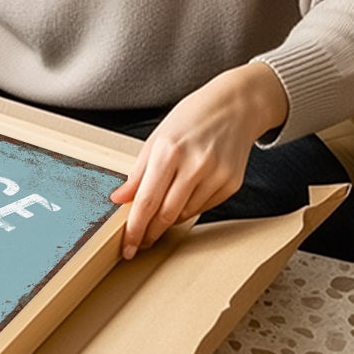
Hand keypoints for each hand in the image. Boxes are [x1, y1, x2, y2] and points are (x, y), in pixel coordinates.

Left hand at [109, 63, 289, 259]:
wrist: (235, 106)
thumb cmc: (192, 119)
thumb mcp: (158, 138)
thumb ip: (138, 173)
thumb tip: (119, 199)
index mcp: (169, 151)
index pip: (146, 201)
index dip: (135, 229)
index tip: (127, 247)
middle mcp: (195, 165)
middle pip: (167, 214)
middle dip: (150, 233)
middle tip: (139, 244)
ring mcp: (216, 175)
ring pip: (185, 214)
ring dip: (169, 219)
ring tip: (161, 212)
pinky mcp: (232, 184)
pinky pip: (203, 208)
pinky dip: (190, 208)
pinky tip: (187, 194)